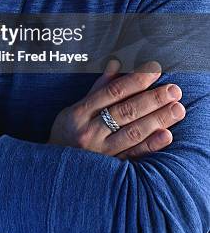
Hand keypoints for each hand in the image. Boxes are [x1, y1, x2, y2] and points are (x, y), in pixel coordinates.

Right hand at [47, 60, 185, 158]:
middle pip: (126, 111)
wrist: (55, 168)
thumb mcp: (76, 107)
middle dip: (152, 99)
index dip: (135, 80)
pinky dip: (151, 145)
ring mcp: (101, 151)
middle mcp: (91, 131)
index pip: (113, 92)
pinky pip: (133, 155)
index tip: (154, 71)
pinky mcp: (110, 168)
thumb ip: (99, 88)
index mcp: (81, 112)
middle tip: (174, 90)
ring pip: (133, 132)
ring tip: (177, 109)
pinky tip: (166, 135)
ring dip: (157, 120)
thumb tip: (116, 64)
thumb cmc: (67, 132)